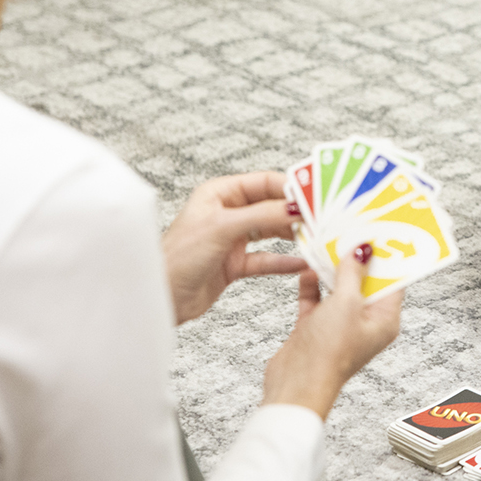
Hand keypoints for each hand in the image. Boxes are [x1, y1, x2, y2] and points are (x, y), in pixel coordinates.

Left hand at [162, 172, 306, 324]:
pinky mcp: (234, 264)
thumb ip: (261, 215)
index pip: (263, 182)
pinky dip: (284, 261)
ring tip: (315, 238)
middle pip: (270, 206)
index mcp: (219, 193)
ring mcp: (232, 239)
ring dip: (292, 236)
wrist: (159, 298)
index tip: (314, 196)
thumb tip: (294, 207)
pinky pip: (266, 259)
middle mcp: (227, 213)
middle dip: (295, 212)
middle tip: (320, 218)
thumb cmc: (177, 257)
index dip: (290, 188)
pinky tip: (301, 263)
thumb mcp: (222, 228)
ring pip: (271, 232)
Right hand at [262, 243, 403, 419]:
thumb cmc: (329, 354)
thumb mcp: (347, 303)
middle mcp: (364, 322)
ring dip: (331, 269)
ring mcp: (339, 325)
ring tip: (327, 243)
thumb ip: (353, 273)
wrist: (295, 385)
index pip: (393, 281)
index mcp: (384, 320)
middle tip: (351, 231)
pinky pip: (316, 299)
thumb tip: (363, 251)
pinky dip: (312, 284)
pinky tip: (308, 269)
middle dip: (356, 258)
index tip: (381, 232)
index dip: (387, 256)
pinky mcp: (316, 328)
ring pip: (338, 288)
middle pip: (364, 282)